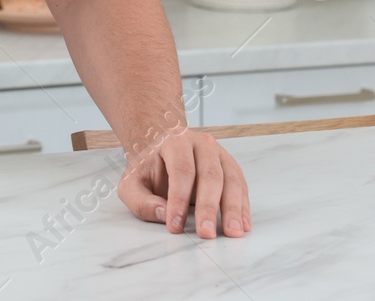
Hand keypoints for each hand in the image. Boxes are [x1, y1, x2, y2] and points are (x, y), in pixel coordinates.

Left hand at [117, 129, 249, 237]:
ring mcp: (219, 155)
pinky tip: (242, 225)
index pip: (181, 170)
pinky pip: (241, 187)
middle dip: (208, 207)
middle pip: (210, 175)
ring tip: (232, 232)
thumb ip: (141, 200)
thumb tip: (163, 214)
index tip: (175, 224)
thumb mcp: (132, 182)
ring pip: (231, 180)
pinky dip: (242, 207)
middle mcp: (201, 144)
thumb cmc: (148, 166)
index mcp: (174, 141)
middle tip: (206, 233)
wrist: (161, 144)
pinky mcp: (231, 168)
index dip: (179, 198)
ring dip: (233, 209)